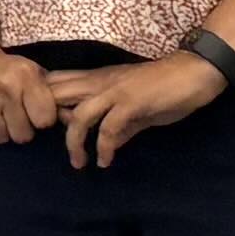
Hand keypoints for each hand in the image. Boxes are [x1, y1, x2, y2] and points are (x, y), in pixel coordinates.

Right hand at [0, 34, 59, 146]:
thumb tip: (66, 116)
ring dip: (1, 131)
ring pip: (1, 138)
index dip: (41, 119)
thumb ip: (47, 91)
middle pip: (23, 135)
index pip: (45, 120)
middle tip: (15, 117)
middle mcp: (5, 88)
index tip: (35, 113)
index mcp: (26, 76)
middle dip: (20, 129)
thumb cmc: (4, 66)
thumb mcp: (30, 69)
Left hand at [45, 47, 231, 170]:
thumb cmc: (166, 87)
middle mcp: (99, 83)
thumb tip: (109, 146)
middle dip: (45, 121)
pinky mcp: (132, 103)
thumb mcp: (136, 108)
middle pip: (56, 96)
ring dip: (74, 143)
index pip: (55, 83)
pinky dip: (105, 148)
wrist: (195, 72)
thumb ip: (120, 125)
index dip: (41, 102)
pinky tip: (106, 161)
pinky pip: (109, 128)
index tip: (39, 126)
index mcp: (97, 80)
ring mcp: (115, 92)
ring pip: (78, 116)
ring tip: (78, 163)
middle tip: (49, 146)